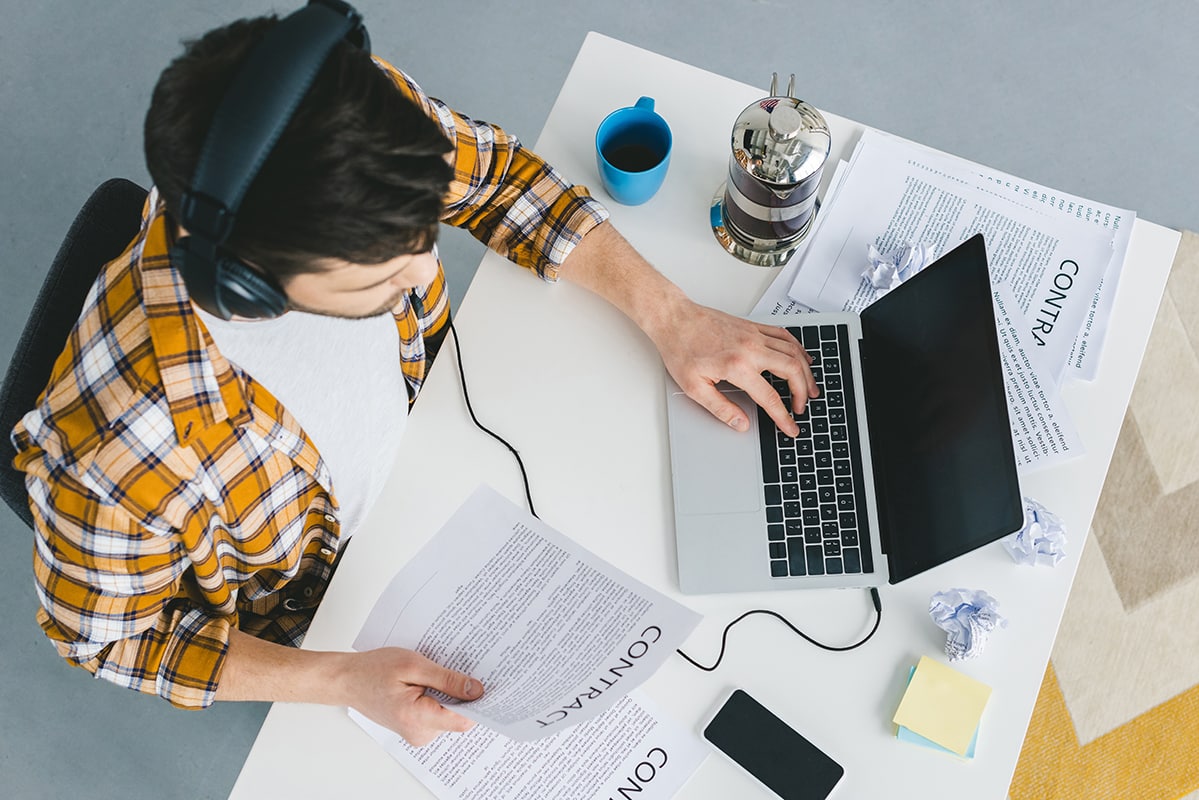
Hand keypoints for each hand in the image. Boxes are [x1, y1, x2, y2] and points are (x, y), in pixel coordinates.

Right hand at [346, 647, 483, 746]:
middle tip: (459, 668)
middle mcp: (419, 733)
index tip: (488, 683)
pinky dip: (439, 697)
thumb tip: (476, 691)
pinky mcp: (416, 727)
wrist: (349, 680)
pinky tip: (429, 681)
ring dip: (449, 694)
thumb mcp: (414, 666)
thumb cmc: (374, 669)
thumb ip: (447, 680)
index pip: (464, 720)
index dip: (478, 702)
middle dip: (462, 693)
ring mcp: (417, 733)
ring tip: (435, 673)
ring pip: (449, 714)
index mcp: (417, 718)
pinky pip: (438, 714)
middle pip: (458, 717)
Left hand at [649, 298, 817, 436]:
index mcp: (736, 367)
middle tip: (801, 407)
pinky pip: (784, 335)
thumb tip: (740, 423)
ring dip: (806, 371)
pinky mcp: (752, 327)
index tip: (791, 427)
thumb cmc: (680, 349)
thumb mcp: (694, 387)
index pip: (770, 397)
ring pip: (793, 352)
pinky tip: (801, 358)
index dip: (783, 417)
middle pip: (791, 370)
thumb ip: (721, 408)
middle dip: (802, 392)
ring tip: (810, 387)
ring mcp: (754, 335)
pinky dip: (798, 348)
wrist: (674, 320)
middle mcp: (750, 348)